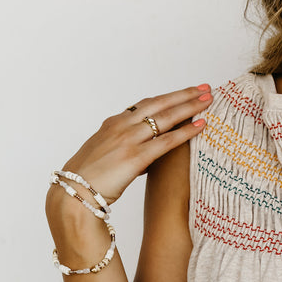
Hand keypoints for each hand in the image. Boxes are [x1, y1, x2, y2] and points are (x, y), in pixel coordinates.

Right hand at [57, 84, 211, 204]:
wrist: (73, 193)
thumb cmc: (87, 180)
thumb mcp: (105, 156)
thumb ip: (124, 149)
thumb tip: (144, 157)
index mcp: (113, 124)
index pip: (145, 104)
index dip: (167, 97)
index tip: (184, 92)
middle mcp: (121, 126)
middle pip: (159, 104)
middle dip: (183, 95)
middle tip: (204, 88)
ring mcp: (128, 140)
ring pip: (165, 117)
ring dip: (189, 107)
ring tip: (208, 100)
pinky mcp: (135, 157)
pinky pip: (167, 141)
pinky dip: (186, 131)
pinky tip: (201, 125)